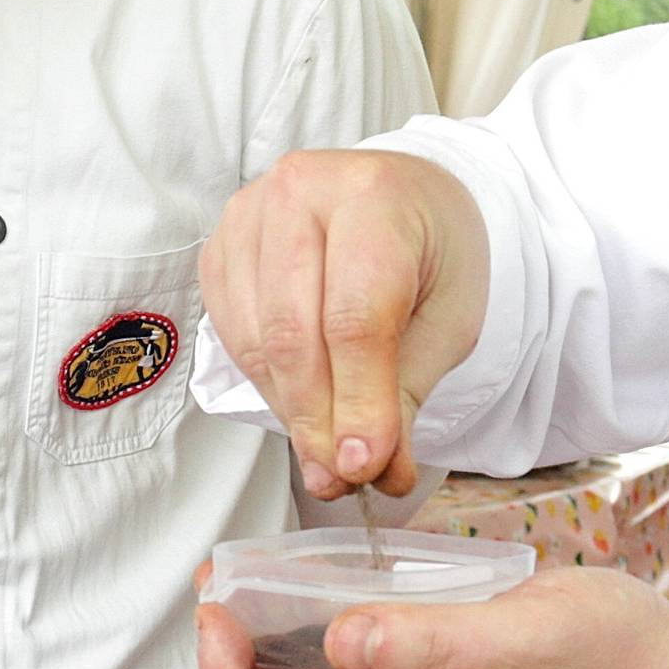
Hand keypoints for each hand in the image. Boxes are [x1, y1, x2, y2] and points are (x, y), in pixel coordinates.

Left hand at [195, 567, 668, 668]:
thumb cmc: (610, 663)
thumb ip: (424, 644)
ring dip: (273, 648)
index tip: (212, 610)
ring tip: (245, 583)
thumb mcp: (518, 641)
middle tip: (216, 584)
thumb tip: (336, 639)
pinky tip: (308, 595)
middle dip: (239, 659)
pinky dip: (319, 640)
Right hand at [198, 148, 489, 496]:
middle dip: (317, 417)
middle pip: (293, 330)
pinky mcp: (220, 247)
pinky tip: (302, 399)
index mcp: (373, 195)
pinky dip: (266, 383)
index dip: (358, 400)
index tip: (365, 465)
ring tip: (327, 449)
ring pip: (255, 340)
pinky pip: (231, 335)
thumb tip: (366, 470)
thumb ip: (404, 395)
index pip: (355, 316)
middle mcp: (299, 192)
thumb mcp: (448, 323)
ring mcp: (248, 216)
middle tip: (341, 475)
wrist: (407, 201)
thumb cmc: (433, 255)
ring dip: (290, 410)